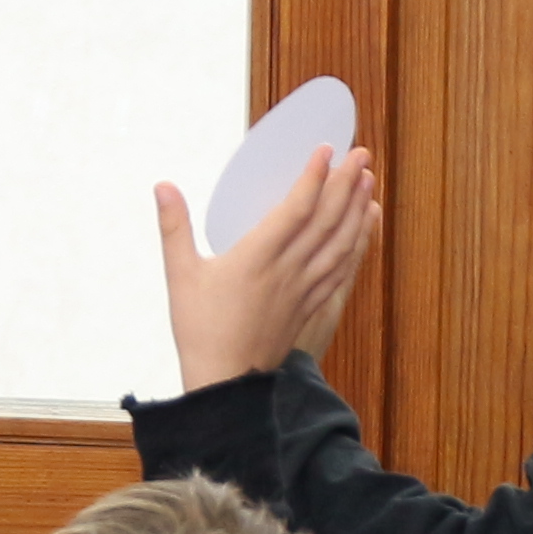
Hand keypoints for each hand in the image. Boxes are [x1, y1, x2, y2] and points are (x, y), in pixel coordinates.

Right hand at [153, 146, 381, 394]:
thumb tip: (163, 186)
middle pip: (326, 221)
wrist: (227, 384)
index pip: (295, 209)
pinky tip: (367, 225)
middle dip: (346, 184)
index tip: (326, 149)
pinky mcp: (311, 307)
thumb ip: (174, 227)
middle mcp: (287, 272)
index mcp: (256, 259)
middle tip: (360, 153)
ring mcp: (304, 290)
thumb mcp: (180, 276)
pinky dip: (359, 244)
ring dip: (358, 210)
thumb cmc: (200, 332)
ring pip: (340, 244)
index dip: (314, 176)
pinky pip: (342, 270)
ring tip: (369, 180)